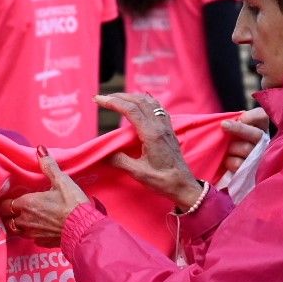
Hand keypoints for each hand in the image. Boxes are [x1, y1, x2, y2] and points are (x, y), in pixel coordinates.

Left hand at [0, 149, 89, 246]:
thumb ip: (48, 166)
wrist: (84, 228)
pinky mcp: (43, 243)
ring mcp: (33, 234)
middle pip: (8, 220)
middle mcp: (25, 221)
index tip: (11, 199)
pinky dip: (33, 234)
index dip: (7, 202)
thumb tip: (40, 149)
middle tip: (15, 210)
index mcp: (26, 204)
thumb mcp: (61, 181)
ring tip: (24, 220)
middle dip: (10, 215)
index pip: (6, 205)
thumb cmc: (72, 203)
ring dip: (19, 226)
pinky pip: (32, 239)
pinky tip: (39, 230)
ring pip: (17, 232)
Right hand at [96, 92, 201, 209]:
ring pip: (149, 102)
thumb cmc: (163, 180)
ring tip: (117, 98)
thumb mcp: (139, 173)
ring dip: (132, 97)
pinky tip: (139, 104)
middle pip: (139, 101)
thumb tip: (104, 154)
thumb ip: (120, 161)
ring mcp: (166, 126)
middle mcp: (160, 126)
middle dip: (119, 97)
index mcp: (152, 134)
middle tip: (103, 98)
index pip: (131, 110)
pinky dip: (145, 101)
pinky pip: (157, 108)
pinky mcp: (169, 129)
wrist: (184, 184)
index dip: (113, 102)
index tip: (99, 100)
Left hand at [219, 107, 271, 175]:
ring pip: (247, 148)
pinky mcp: (250, 171)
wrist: (226, 168)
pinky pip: (239, 164)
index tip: (240, 118)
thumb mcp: (232, 130)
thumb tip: (233, 119)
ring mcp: (258, 157)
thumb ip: (234, 121)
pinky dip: (229, 161)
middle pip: (256, 134)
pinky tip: (227, 161)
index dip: (252, 117)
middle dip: (239, 128)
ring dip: (232, 147)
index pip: (262, 117)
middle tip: (224, 124)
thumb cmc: (229, 143)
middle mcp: (262, 142)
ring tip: (226, 150)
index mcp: (259, 128)